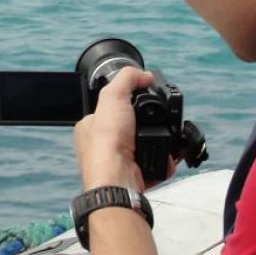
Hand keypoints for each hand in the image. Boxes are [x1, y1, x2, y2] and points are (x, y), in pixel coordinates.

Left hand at [73, 66, 158, 190]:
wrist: (117, 179)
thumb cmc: (107, 141)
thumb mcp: (113, 96)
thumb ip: (127, 79)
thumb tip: (144, 76)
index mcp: (90, 127)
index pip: (109, 109)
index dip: (126, 104)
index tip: (141, 103)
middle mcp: (100, 146)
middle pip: (129, 129)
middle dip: (146, 127)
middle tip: (156, 124)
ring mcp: (117, 163)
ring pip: (143, 148)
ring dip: (158, 144)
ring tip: (164, 140)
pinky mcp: (134, 176)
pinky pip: (154, 165)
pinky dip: (164, 161)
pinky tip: (165, 157)